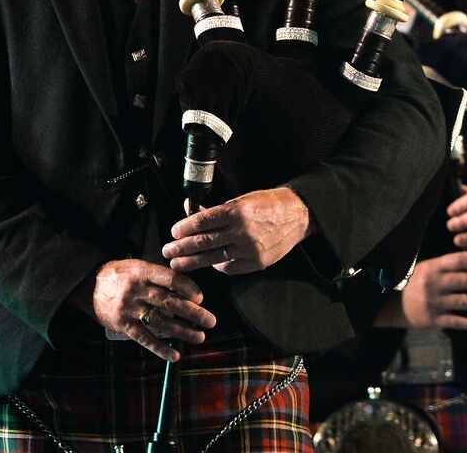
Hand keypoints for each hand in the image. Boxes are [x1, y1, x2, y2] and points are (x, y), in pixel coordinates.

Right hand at [71, 259, 215, 361]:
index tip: (201, 298)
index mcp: (143, 272)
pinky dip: (160, 348)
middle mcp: (137, 290)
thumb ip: (161, 277)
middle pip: (169, 302)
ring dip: (182, 331)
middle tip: (211, 321)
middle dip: (193, 313)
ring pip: (160, 322)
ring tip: (199, 336)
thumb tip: (189, 290)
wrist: (87, 285)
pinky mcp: (122, 325)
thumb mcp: (139, 267)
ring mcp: (129, 308)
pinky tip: (175, 354)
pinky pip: (144, 338)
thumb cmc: (121, 275)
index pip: (171, 279)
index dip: (188, 288)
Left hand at [163, 187, 314, 274]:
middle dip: (182, 248)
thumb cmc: (269, 203)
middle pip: (203, 242)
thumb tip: (190, 211)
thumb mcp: (242, 199)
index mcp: (237, 211)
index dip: (184, 228)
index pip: (202, 221)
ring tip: (178, 264)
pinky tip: (208, 264)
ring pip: (213, 258)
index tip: (174, 232)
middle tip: (168, 251)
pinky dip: (217, 266)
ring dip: (192, 262)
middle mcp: (242, 231)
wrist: (298, 214)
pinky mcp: (256, 262)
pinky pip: (229, 267)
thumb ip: (216, 210)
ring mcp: (250, 249)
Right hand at [399, 251, 466, 330]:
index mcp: (433, 267)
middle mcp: (433, 284)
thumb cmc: (416, 282)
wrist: (392, 305)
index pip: (459, 260)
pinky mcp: (433, 320)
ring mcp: (433, 303)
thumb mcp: (427, 268)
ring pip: (464, 302)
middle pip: (464, 281)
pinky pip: (456, 322)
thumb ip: (448, 265)